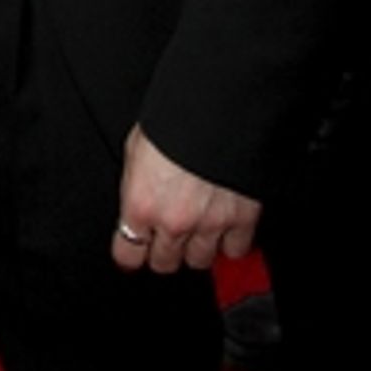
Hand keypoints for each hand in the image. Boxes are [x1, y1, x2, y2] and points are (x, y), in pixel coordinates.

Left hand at [112, 124, 260, 274]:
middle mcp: (173, 221)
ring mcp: (209, 224)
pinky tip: (225, 225)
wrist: (218, 106)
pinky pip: (235, 251)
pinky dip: (231, 242)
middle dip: (164, 249)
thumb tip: (137, 202)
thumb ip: (137, 185)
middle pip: (165, 263)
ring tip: (197, 225)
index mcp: (141, 203)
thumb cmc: (174, 118)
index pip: (128, 255)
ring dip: (197, 246)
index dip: (131, 252)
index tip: (135, 249)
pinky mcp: (242, 220)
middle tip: (168, 232)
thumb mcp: (137, 148)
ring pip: (200, 261)